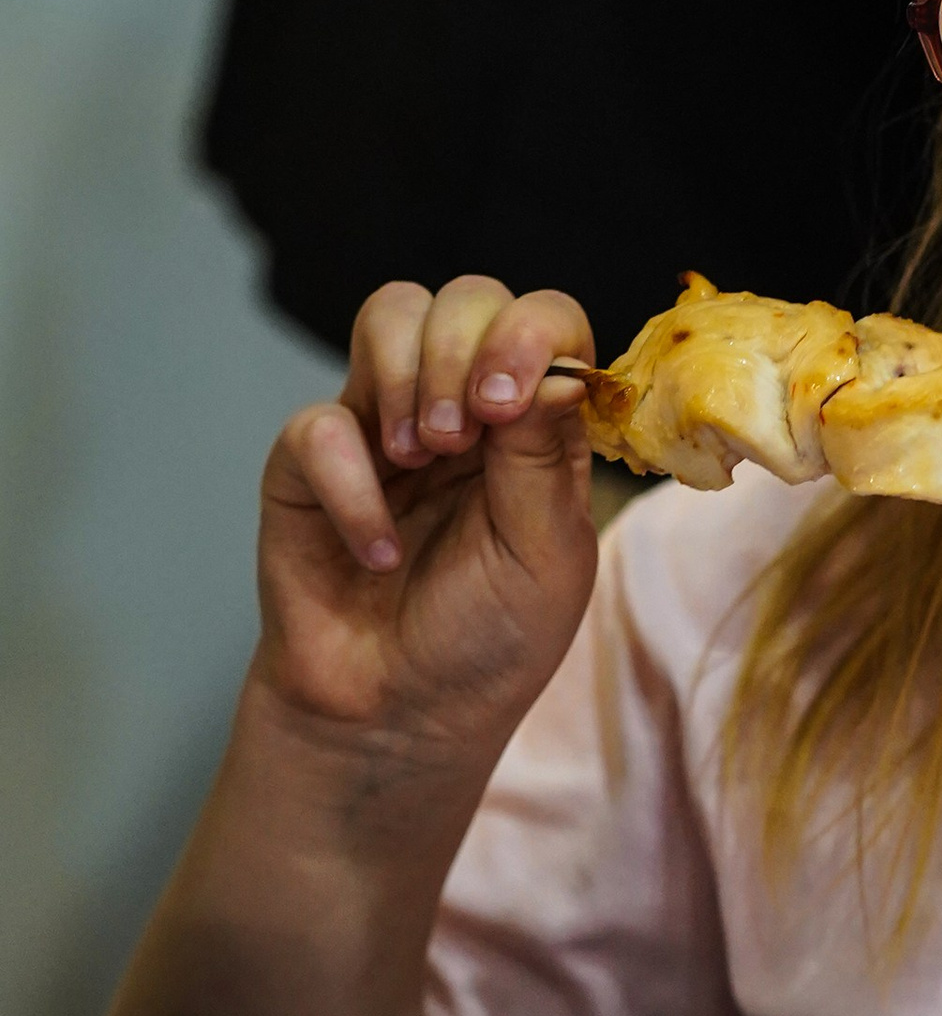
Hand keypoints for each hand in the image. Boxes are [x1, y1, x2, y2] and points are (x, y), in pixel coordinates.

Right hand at [255, 277, 600, 765]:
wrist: (397, 718)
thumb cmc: (486, 640)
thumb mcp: (546, 557)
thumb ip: (545, 459)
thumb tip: (557, 370)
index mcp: (536, 425)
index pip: (544, 321)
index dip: (529, 334)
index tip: (508, 400)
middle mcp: (465, 408)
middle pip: (467, 298)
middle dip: (464, 350)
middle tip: (463, 440)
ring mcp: (387, 426)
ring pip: (390, 315)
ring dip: (410, 375)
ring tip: (422, 460)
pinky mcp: (310, 465)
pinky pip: (319, 423)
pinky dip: (350, 486)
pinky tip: (377, 550)